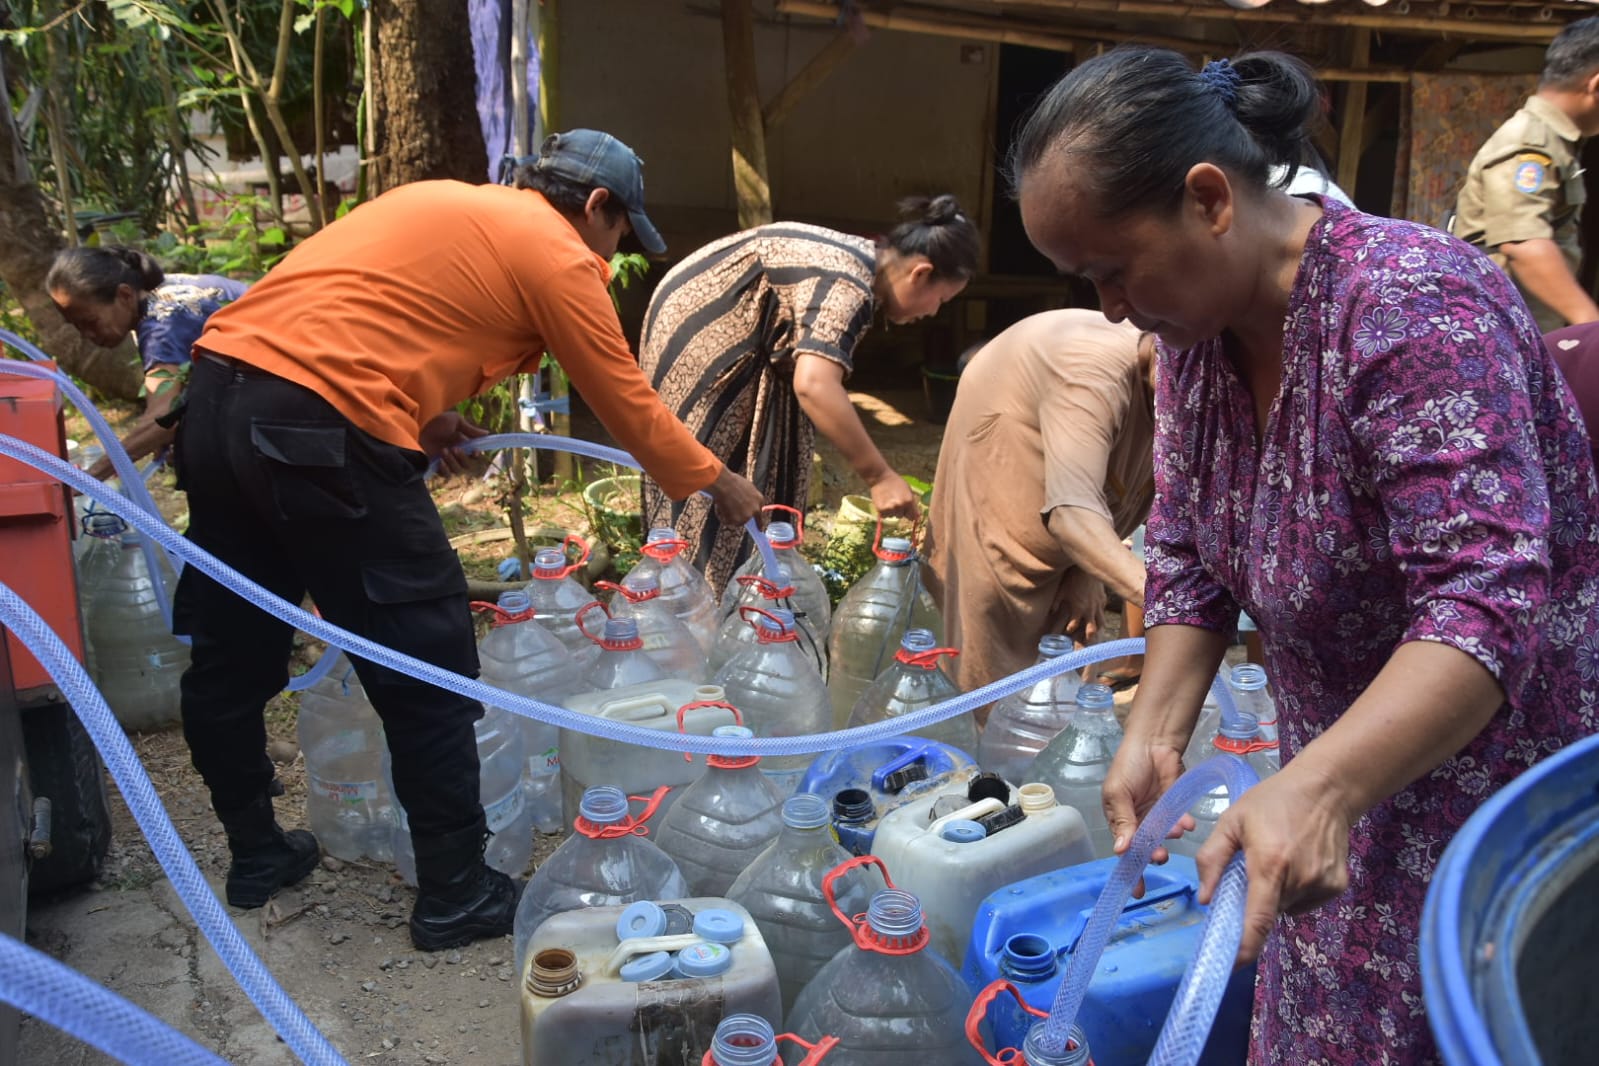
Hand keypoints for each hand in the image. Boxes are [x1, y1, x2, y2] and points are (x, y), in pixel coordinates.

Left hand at [418, 411, 489, 475]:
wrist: (417, 431)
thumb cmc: (436, 425)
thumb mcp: (454, 421)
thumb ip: (470, 428)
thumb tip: (487, 433)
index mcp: (463, 444)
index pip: (475, 454)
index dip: (477, 454)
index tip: (475, 451)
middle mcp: (457, 455)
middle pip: (468, 464)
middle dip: (464, 458)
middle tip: (455, 448)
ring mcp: (448, 462)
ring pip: (458, 470)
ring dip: (453, 461)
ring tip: (443, 451)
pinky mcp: (438, 468)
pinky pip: (447, 475)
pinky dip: (445, 469)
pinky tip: (440, 461)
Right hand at [705, 466, 765, 525]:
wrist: (724, 483)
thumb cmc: (731, 481)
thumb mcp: (745, 487)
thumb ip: (747, 497)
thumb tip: (742, 503)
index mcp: (759, 499)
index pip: (759, 512)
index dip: (756, 518)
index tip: (759, 528)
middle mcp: (755, 510)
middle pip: (748, 518)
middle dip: (742, 519)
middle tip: (735, 518)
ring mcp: (747, 516)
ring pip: (735, 520)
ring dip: (728, 515)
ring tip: (722, 503)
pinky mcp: (737, 521)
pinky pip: (726, 521)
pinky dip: (721, 516)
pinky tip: (719, 506)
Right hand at [868, 471, 919, 521]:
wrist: (880, 477)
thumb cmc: (896, 482)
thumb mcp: (908, 490)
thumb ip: (913, 503)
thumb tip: (917, 516)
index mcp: (909, 501)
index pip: (912, 517)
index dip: (909, 514)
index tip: (906, 511)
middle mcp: (900, 505)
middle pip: (901, 516)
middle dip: (899, 511)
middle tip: (894, 500)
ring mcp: (890, 508)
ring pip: (892, 516)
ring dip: (891, 511)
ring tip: (888, 501)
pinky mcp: (881, 509)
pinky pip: (884, 515)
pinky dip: (883, 511)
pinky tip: (883, 502)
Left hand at [1053, 568, 1105, 643]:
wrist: (1086, 568)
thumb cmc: (1072, 579)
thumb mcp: (1061, 591)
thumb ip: (1056, 603)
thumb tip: (1052, 612)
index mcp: (1077, 609)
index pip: (1073, 626)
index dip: (1069, 630)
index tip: (1066, 631)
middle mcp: (1089, 610)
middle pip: (1091, 629)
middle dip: (1088, 637)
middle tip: (1085, 642)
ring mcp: (1098, 605)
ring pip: (1101, 622)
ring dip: (1097, 628)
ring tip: (1094, 632)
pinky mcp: (1103, 598)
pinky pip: (1103, 610)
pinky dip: (1100, 614)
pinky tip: (1098, 615)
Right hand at [1102, 737, 1192, 884]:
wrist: (1154, 742)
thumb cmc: (1128, 765)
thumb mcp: (1118, 793)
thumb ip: (1122, 821)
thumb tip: (1119, 850)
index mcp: (1121, 821)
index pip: (1125, 852)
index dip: (1131, 872)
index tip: (1138, 891)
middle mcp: (1141, 824)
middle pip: (1147, 849)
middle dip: (1153, 855)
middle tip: (1159, 856)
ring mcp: (1160, 817)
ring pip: (1165, 838)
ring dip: (1169, 838)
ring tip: (1173, 831)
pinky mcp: (1177, 808)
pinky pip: (1181, 823)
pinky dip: (1183, 825)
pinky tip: (1186, 823)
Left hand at [1194, 765, 1352, 964]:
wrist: (1326, 790)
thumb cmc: (1272, 801)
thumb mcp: (1232, 821)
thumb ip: (1212, 859)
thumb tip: (1205, 899)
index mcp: (1270, 864)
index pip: (1257, 918)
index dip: (1244, 947)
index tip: (1230, 964)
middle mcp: (1300, 879)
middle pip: (1268, 911)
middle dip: (1253, 902)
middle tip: (1251, 872)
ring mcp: (1322, 884)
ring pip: (1286, 907)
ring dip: (1275, 894)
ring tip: (1278, 858)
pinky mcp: (1337, 886)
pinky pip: (1305, 901)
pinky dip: (1295, 890)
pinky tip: (1297, 862)